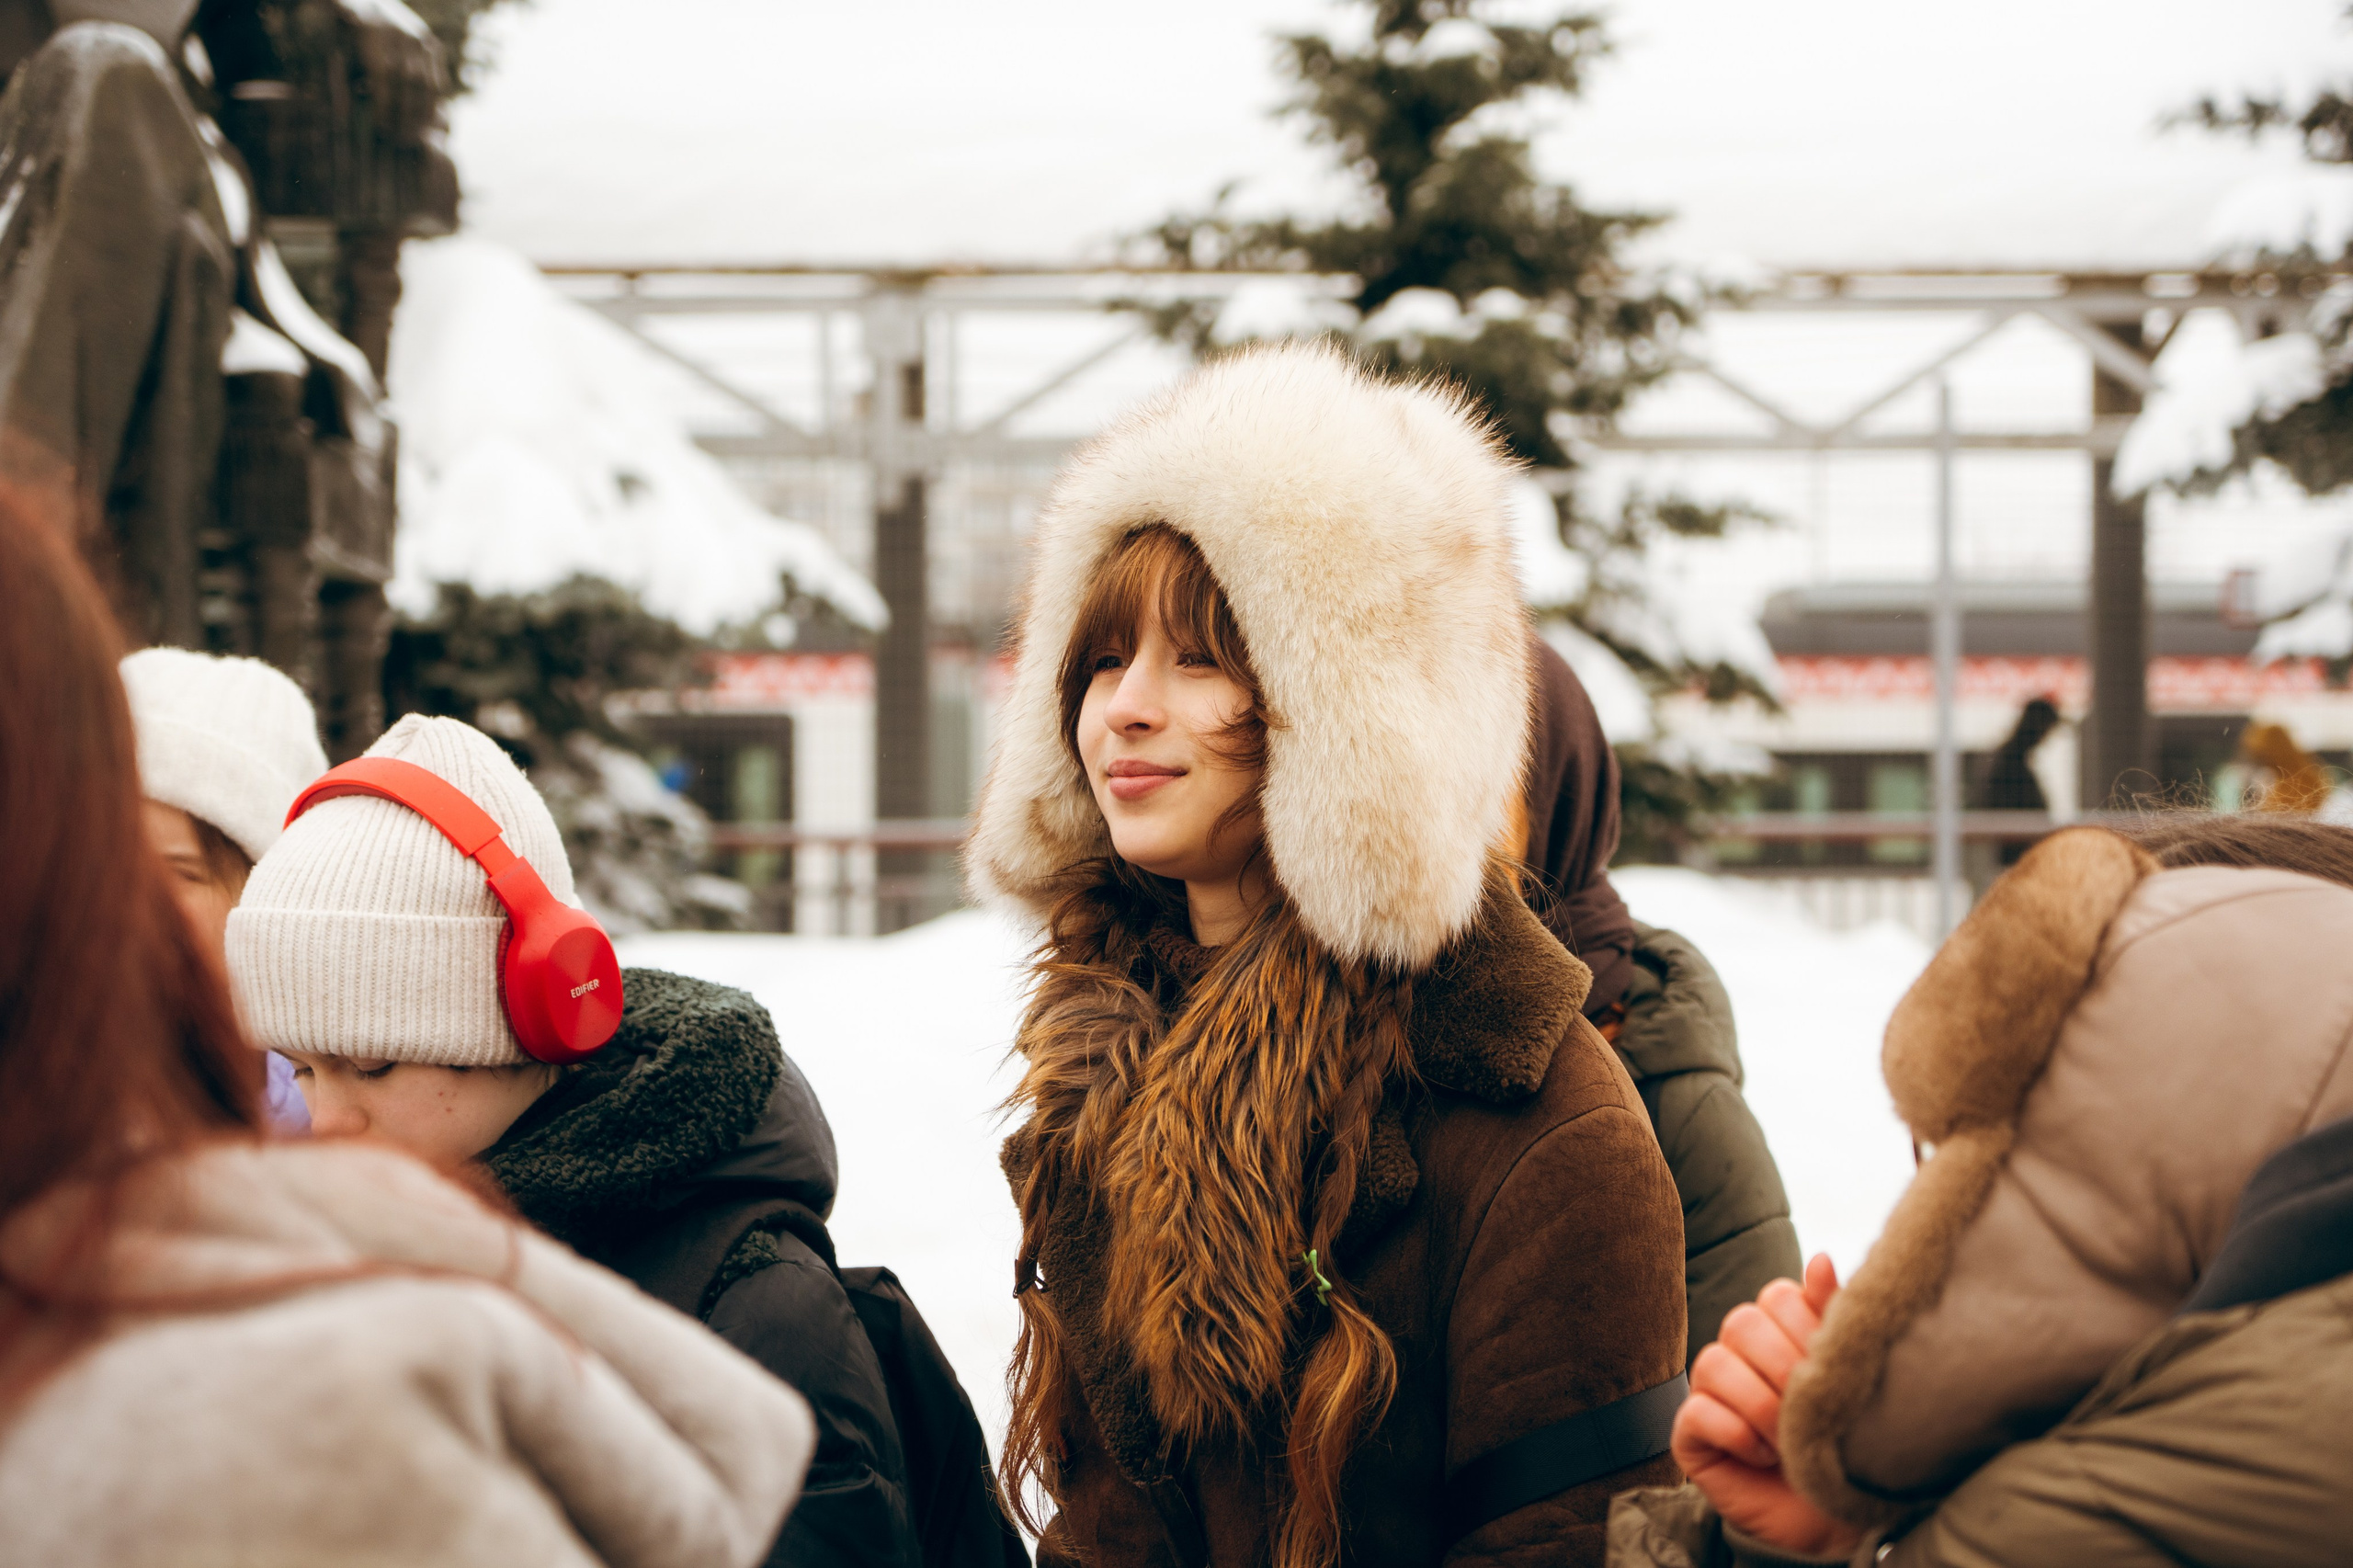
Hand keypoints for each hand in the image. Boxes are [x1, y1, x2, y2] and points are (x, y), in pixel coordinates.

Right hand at [1671, 1254, 1860, 1556]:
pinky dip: (1738, 1434)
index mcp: (1777, 1330)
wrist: (1836, 1518)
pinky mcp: (1689, 1433)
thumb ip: (1835, 1318)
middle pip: (1742, 1323)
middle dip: (1785, 1369)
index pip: (1776, 1295)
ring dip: (1762, 1405)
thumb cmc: (1846, 1443)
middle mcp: (1738, 1353)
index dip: (1806, 1330)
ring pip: (1714, 1362)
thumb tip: (1822, 1258)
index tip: (1832, 1369)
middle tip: (1812, 1409)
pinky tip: (1764, 1455)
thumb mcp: (1850, 1375)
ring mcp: (1709, 1391)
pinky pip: (1697, 1412)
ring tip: (1790, 1440)